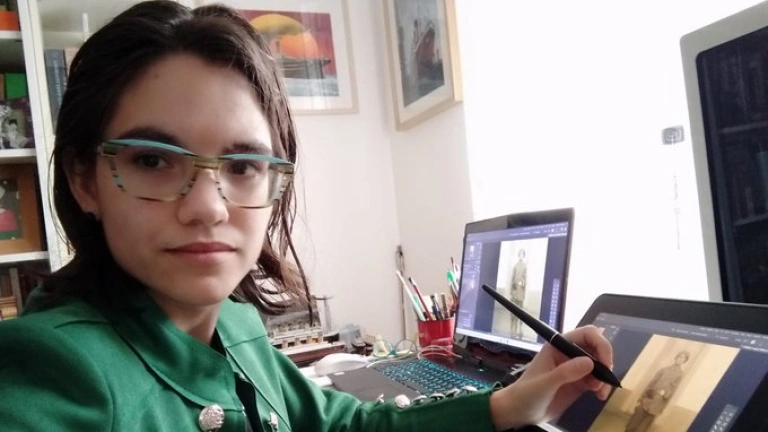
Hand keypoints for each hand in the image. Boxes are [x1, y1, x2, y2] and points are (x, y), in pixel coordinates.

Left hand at [489, 325, 613, 429]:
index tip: (606, 362)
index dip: (600, 344)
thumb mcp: (544, 384)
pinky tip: (599, 395)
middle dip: (605, 361)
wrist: (520, 412)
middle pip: (596, 348)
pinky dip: (602, 386)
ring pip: (599, 365)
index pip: (586, 335)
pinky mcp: (579, 383)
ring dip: (605, 377)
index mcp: (557, 346)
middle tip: (606, 379)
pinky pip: (596, 380)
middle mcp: (568, 354)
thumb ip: (565, 373)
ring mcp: (574, 369)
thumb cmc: (526, 394)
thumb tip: (589, 362)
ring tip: (601, 392)